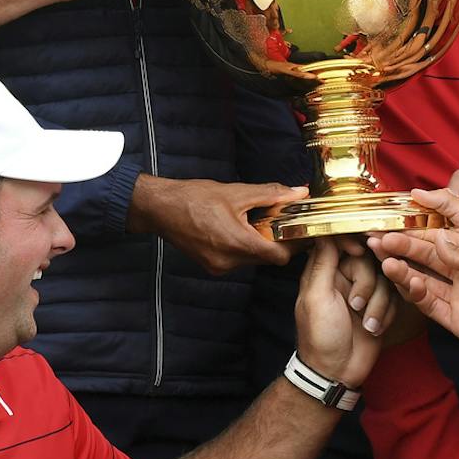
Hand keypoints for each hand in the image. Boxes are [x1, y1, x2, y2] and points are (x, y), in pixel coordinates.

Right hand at [127, 176, 301, 272]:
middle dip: (276, 240)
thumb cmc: (194, 197)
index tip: (298, 229)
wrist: (160, 207)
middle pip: (267, 258)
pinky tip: (237, 228)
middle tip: (281, 220)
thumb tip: (298, 193)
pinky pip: (237, 260)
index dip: (293, 244)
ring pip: (252, 259)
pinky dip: (243, 246)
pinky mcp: (211, 266)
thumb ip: (271, 194)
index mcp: (238, 243)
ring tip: (257, 222)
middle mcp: (229, 261)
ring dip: (259, 243)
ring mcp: (219, 266)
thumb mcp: (236, 192)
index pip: (280, 256)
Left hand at [291, 237, 395, 388]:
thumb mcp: (317, 297)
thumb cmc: (320, 336)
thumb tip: (324, 231)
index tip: (357, 251)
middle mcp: (344, 278)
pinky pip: (394, 298)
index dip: (351, 241)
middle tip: (355, 306)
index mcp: (324, 271)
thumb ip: (323, 263)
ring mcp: (363, 292)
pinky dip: (385, 314)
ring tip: (365, 324)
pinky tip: (373, 329)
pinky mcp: (379, 307)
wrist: (337, 372)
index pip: (340, 241)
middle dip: (367, 284)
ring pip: (384, 279)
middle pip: (368, 260)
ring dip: (377, 305)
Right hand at [369, 189, 458, 352]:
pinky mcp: (455, 317)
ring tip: (384, 259)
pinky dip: (415, 291)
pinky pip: (430, 303)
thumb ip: (452, 210)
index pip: (430, 230)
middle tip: (377, 238)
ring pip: (419, 277)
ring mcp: (456, 292)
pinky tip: (408, 279)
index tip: (385, 218)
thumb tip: (418, 195)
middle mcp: (458, 266)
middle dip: (399, 245)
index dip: (408, 225)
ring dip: (400, 268)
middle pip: (422, 253)